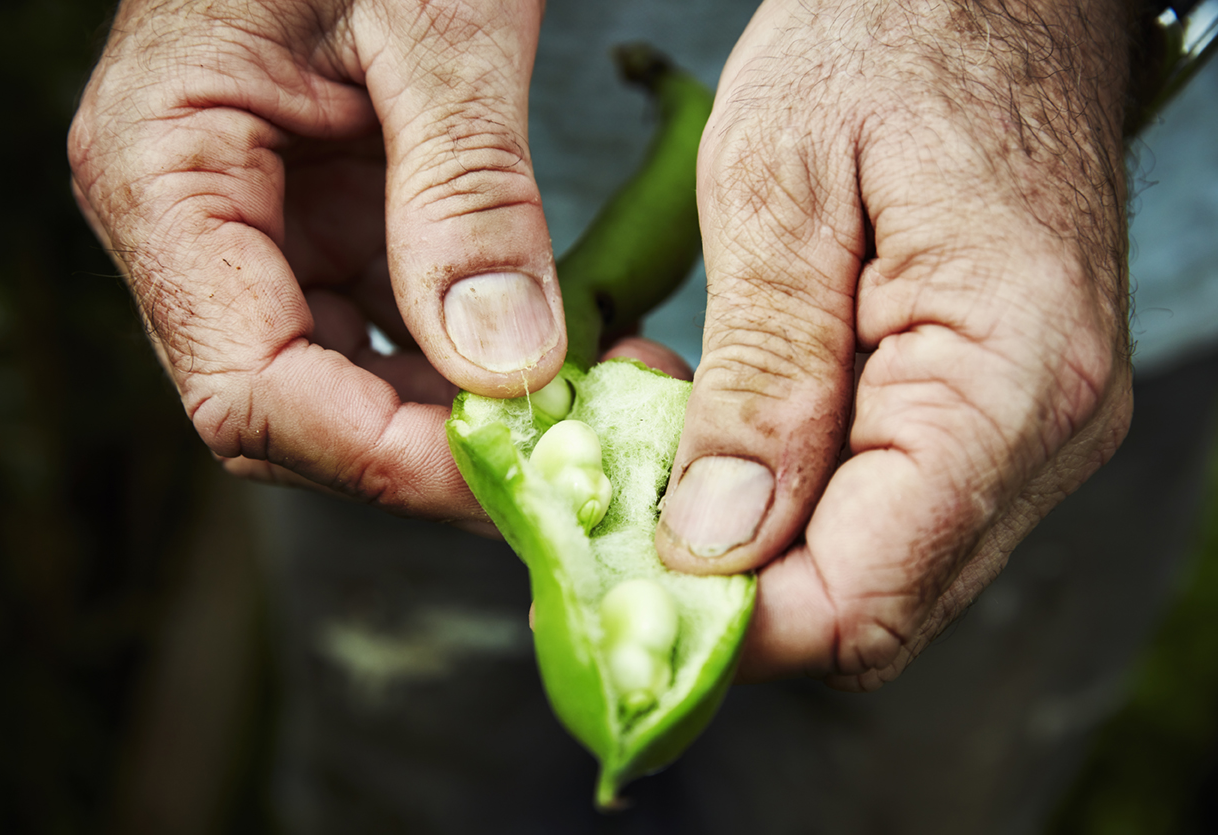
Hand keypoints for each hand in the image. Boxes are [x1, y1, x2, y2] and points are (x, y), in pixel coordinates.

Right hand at [69, 0, 564, 521]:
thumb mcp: (433, 19)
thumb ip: (464, 189)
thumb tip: (508, 367)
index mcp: (165, 173)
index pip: (247, 390)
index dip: (379, 455)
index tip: (514, 470)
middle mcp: (196, 225)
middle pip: (295, 416)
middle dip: (432, 458)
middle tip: (573, 466)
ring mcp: (265, 231)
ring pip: (352, 391)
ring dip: (468, 425)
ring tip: (595, 416)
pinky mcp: (332, 226)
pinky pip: (395, 335)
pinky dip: (479, 366)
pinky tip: (568, 364)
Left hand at [655, 0, 1134, 688]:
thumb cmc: (893, 41)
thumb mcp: (781, 184)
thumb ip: (762, 374)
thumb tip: (714, 542)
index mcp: (1007, 379)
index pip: (861, 604)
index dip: (726, 621)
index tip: (611, 570)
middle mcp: (1048, 435)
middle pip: (869, 613)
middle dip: (728, 589)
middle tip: (614, 506)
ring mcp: (1032, 432)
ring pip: (871, 573)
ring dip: (752, 542)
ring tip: (659, 448)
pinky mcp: (996, 415)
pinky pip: (884, 512)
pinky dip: (790, 497)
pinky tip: (723, 427)